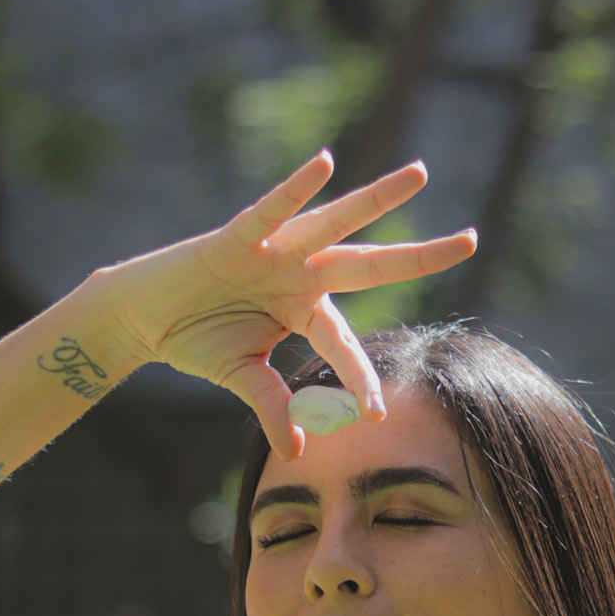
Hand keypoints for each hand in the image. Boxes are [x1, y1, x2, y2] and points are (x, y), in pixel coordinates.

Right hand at [97, 152, 475, 457]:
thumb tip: (294, 452)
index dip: (358, 377)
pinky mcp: (239, 237)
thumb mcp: (241, 379)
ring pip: (336, 224)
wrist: (143, 316)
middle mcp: (300, 274)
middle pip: (371, 265)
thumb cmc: (195, 340)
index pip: (345, 344)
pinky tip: (325, 163)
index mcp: (305, 309)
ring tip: (418, 175)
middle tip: (472, 240)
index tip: (375, 413)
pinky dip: (295, 188)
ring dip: (377, 199)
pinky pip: (272, 209)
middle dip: (419, 256)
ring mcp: (274, 251)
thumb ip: (270, 407)